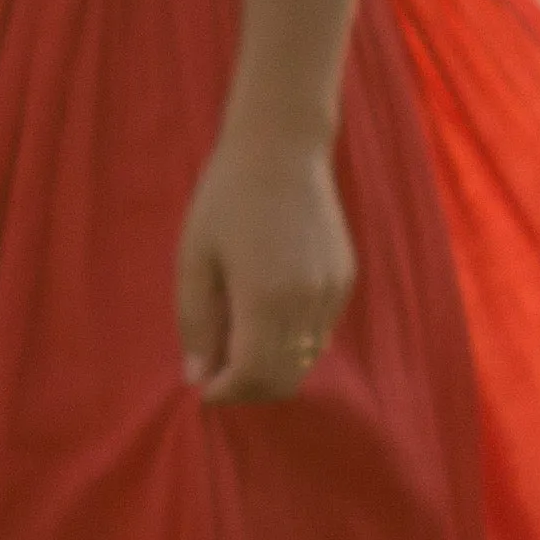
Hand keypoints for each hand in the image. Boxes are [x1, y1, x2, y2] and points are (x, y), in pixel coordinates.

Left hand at [177, 127, 354, 403]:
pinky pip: (319, 331)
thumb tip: (198, 376)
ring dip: (271, 364)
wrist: (282, 148)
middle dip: (248, 387)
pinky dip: (293, 339)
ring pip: (305, 358)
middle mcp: (307, 303)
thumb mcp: (195, 258)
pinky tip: (266, 311)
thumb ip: (196, 322)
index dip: (225, 391)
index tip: (203, 387)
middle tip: (218, 372)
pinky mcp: (344, 279)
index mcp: (266, 299)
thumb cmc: (227, 197)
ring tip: (238, 338)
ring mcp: (332, 291)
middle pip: (284, 378)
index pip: (252, 376)